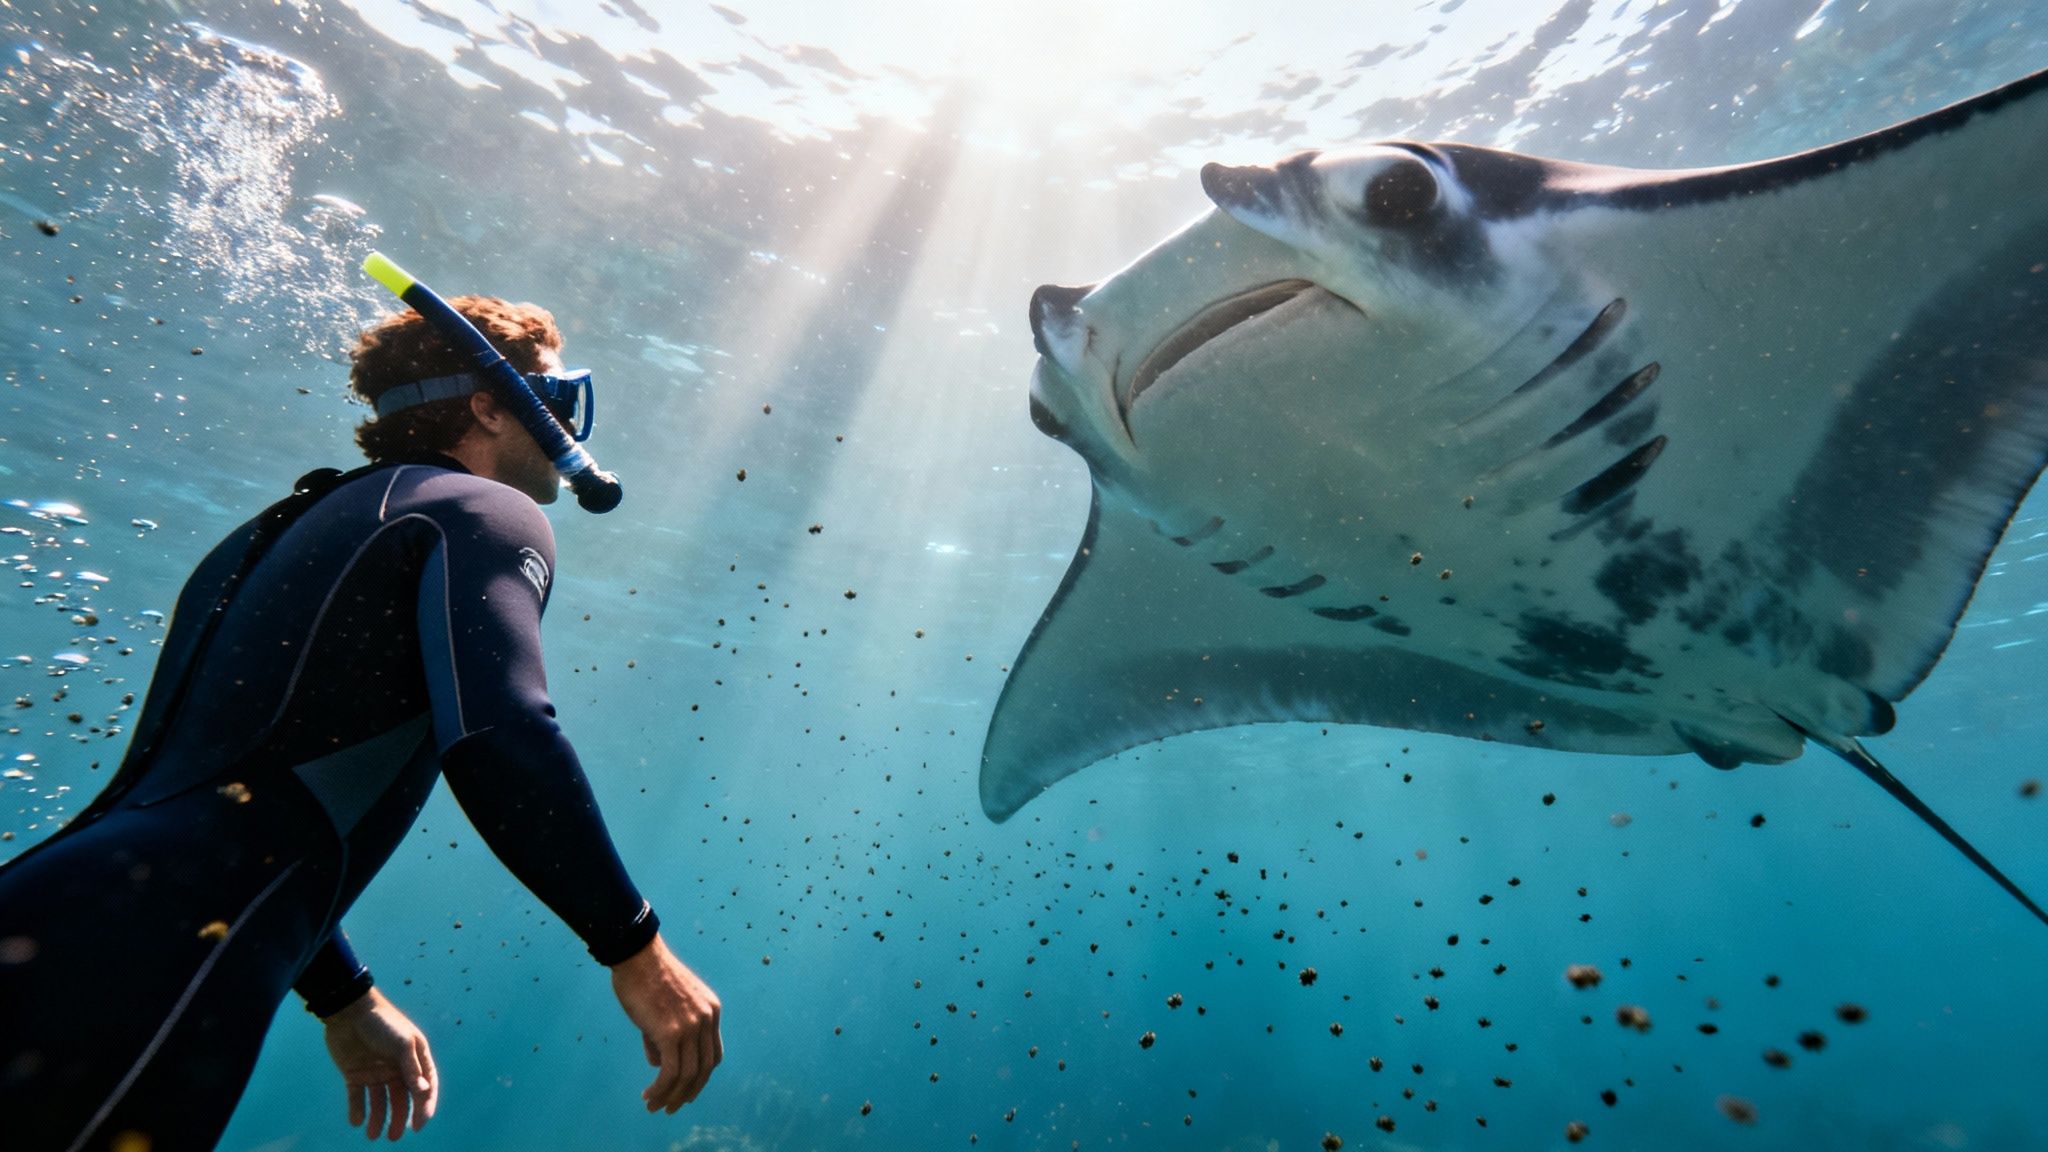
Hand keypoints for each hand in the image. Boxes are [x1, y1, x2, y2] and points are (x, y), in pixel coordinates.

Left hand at [321, 987, 438, 1140]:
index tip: (418, 1125)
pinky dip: (358, 1110)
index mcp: (414, 1058)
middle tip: (394, 1136)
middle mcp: (397, 1068)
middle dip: (400, 1118)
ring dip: (378, 1119)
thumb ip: (412, 1067)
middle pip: (402, 1099)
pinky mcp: (355, 1075)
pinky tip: (357, 1121)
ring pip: (380, 1102)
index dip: (424, 1106)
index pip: (425, 1086)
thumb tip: (423, 1091)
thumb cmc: (382, 1022)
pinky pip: (358, 1097)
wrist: (348, 1011)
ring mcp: (376, 1072)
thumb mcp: (402, 1042)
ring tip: (373, 1136)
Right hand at [609, 934, 721, 1112]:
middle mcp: (706, 1018)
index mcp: (711, 1009)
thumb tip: (658, 1064)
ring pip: (687, 1075)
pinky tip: (650, 1096)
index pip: (713, 1054)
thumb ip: (665, 1035)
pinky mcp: (670, 1032)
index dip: (701, 1076)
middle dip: (689, 1092)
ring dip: (671, 1096)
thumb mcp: (666, 1006)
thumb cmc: (646, 976)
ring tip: (655, 1107)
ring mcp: (691, 1026)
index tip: (687, 1089)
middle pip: (704, 1069)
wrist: (637, 955)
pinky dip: (661, 1090)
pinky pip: (670, 1072)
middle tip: (672, 1107)